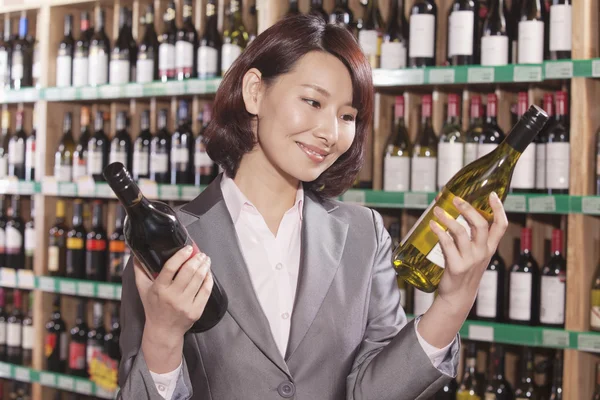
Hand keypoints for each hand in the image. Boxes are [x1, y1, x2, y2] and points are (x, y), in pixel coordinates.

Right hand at [134, 245, 213, 339]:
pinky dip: (209, 279)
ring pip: (199, 279)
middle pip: (188, 272)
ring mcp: (185, 304)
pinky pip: (206, 291)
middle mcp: (172, 297)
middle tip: (200, 253)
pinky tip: (208, 273)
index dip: (181, 255)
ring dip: (205, 266)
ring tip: (206, 260)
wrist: (163, 331)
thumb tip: (136, 255)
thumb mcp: (143, 289)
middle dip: (197, 259)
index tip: (188, 248)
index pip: (170, 267)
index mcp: (159, 289)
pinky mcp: (196, 311)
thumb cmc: (153, 307)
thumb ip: (140, 271)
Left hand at [430, 192, 507, 310]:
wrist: (458, 296)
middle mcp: (482, 253)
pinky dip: (439, 232)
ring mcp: (470, 260)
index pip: (501, 226)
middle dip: (468, 209)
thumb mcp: (475, 254)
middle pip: (481, 225)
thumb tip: (456, 213)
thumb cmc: (465, 271)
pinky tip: (432, 225)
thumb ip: (471, 237)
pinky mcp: (456, 267)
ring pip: (461, 232)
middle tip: (455, 199)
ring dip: (448, 218)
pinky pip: (447, 244)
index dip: (498, 209)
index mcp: (489, 248)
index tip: (491, 194)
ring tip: (437, 210)